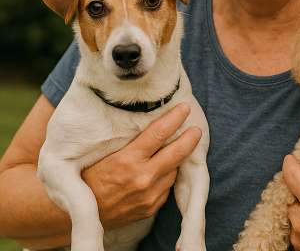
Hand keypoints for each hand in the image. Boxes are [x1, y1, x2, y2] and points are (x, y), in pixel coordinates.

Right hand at [82, 103, 201, 228]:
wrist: (80, 213)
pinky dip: (166, 177)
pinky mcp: (150, 208)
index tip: (185, 108)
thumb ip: (132, 141)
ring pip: (173, 170)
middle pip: (176, 153)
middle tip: (197, 129)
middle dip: (190, 139)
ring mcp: (148, 196)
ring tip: (178, 147)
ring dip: (176, 159)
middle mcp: (141, 178)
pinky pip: (166, 187)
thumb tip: (156, 122)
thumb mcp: (107, 153)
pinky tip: (161, 170)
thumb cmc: (90, 175)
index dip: (175, 118)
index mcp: (128, 160)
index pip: (159, 133)